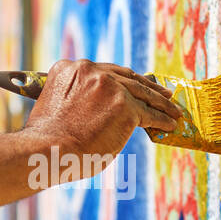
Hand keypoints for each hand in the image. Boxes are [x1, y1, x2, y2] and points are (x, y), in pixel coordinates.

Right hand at [23, 59, 180, 167]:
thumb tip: (98, 112)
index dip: (123, 79)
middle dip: (147, 86)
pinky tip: (169, 124)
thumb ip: (78, 100)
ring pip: (143, 93)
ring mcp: (110, 87)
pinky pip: (149, 113)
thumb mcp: (57, 106)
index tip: (134, 83)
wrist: (47, 150)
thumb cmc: (47, 141)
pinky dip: (162, 119)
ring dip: (161, 103)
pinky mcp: (125, 106)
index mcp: (70, 69)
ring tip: (173, 110)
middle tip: (162, 93)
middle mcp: (91, 71)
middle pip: (127, 77)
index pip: (105, 71)